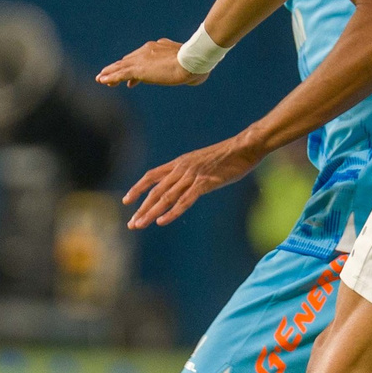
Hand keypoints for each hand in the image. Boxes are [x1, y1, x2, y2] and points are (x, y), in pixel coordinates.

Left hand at [97, 38, 203, 88]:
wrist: (192, 60)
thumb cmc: (195, 62)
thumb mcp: (186, 60)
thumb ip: (183, 62)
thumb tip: (191, 72)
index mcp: (157, 47)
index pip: (140, 57)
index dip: (133, 65)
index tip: (129, 77)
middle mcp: (146, 50)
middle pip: (127, 60)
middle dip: (117, 68)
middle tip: (107, 74)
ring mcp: (142, 59)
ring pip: (121, 66)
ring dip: (109, 72)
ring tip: (100, 78)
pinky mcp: (139, 69)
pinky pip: (120, 73)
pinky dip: (111, 77)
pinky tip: (102, 81)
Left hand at [122, 134, 261, 228]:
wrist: (244, 148)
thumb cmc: (228, 156)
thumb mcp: (204, 162)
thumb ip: (192, 172)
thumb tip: (186, 183)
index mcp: (180, 163)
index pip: (152, 176)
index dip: (138, 188)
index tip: (126, 200)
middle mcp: (182, 169)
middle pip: (155, 190)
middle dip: (141, 208)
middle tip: (131, 223)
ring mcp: (192, 176)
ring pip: (166, 197)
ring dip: (151, 212)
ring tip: (139, 224)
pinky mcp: (205, 183)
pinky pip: (184, 200)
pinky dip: (172, 212)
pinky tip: (161, 221)